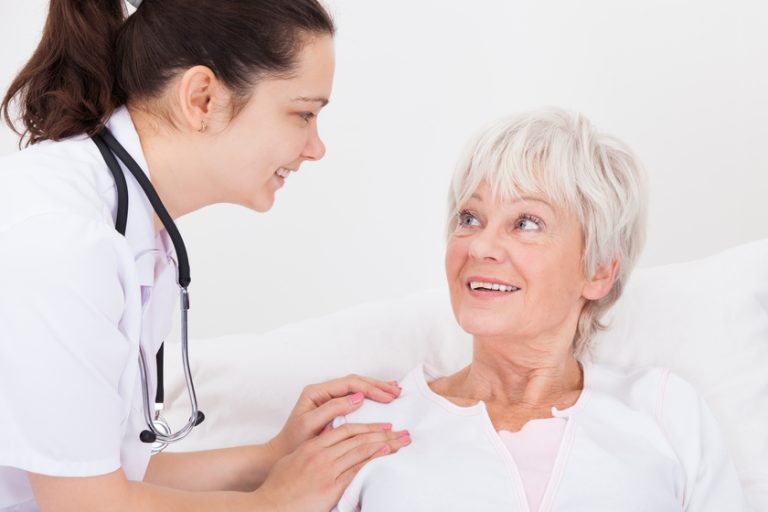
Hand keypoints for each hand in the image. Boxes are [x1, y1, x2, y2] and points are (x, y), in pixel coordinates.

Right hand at [257, 422, 410, 511]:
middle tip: (401, 431)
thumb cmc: (278, 487)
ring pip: (361, 450)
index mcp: (313, 446)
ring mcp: (327, 470)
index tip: (382, 425)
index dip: (367, 426)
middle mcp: (322, 454)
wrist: (270, 506)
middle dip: (383, 432)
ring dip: (384, 443)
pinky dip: (372, 460)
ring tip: (401, 441)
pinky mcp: (331, 487)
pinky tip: (384, 454)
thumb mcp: (294, 460)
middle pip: (358, 437)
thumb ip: (312, 449)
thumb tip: (327, 440)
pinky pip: (357, 470)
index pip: (346, 430)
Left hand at [267, 374, 401, 461]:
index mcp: (316, 392)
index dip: (370, 389)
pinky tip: (382, 398)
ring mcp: (328, 398)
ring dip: (376, 389)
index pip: (349, 383)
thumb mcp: (310, 424)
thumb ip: (332, 409)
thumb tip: (358, 397)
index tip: (387, 397)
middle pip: (355, 382)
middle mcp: (323, 391)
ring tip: (395, 391)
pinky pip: (355, 397)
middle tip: (396, 392)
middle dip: (377, 386)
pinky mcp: (332, 408)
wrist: (280, 454)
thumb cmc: (294, 442)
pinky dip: (370, 396)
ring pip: (357, 387)